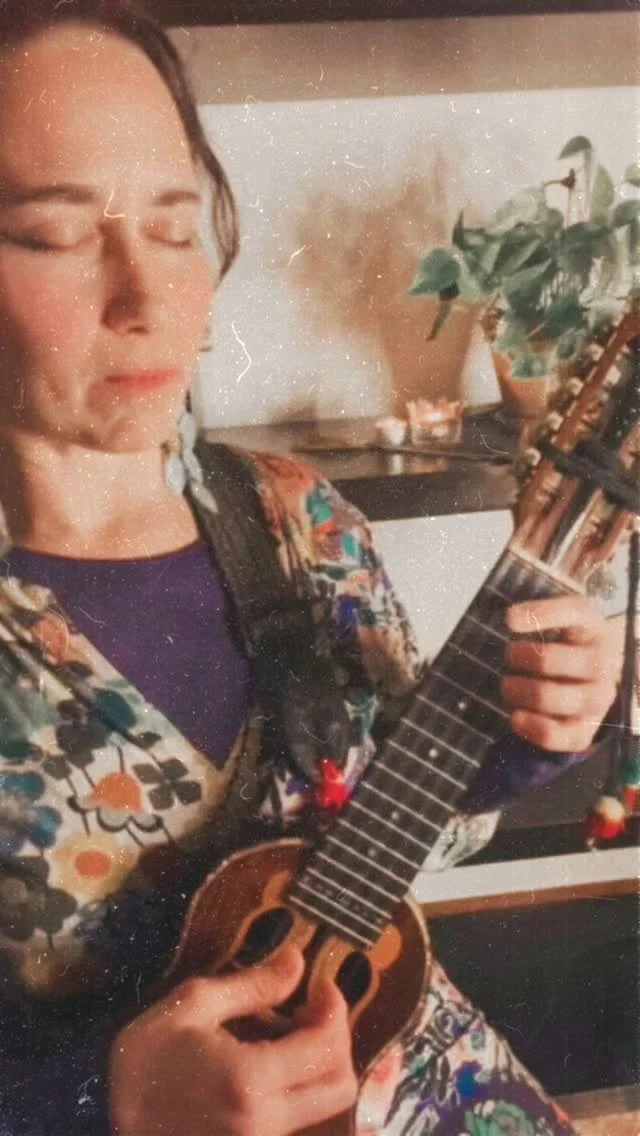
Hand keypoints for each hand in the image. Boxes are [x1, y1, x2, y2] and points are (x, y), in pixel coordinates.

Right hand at [109, 945, 357, 1135]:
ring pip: (322, 1103)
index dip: (334, 1006)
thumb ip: (253, 984)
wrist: (101, 1119)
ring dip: (319, 1062)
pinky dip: (299, 1085)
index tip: (318, 981)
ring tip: (286, 1029)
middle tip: (311, 1006)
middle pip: (339, 1084)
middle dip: (336, 1038)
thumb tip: (297, 960)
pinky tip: (269, 1058)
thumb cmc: (143, 1060)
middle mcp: (264, 1120)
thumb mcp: (192, 1006)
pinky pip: (296, 1117)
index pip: (327, 1045)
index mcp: (251, 1078)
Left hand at [502, 595, 621, 752]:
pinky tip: (515, 716)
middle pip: (549, 658)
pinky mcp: (585, 731)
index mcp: (594, 629)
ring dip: (518, 690)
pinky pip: (554, 735)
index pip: (572, 613)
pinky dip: (529, 725)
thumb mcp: (561, 620)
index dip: (539, 614)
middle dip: (519, 656)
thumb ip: (539, 613)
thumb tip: (512, 618)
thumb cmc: (567, 644)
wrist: (591, 681)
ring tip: (508, 685)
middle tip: (510, 655)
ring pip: (549, 696)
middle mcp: (603, 664)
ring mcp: (597, 700)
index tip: (509, 620)